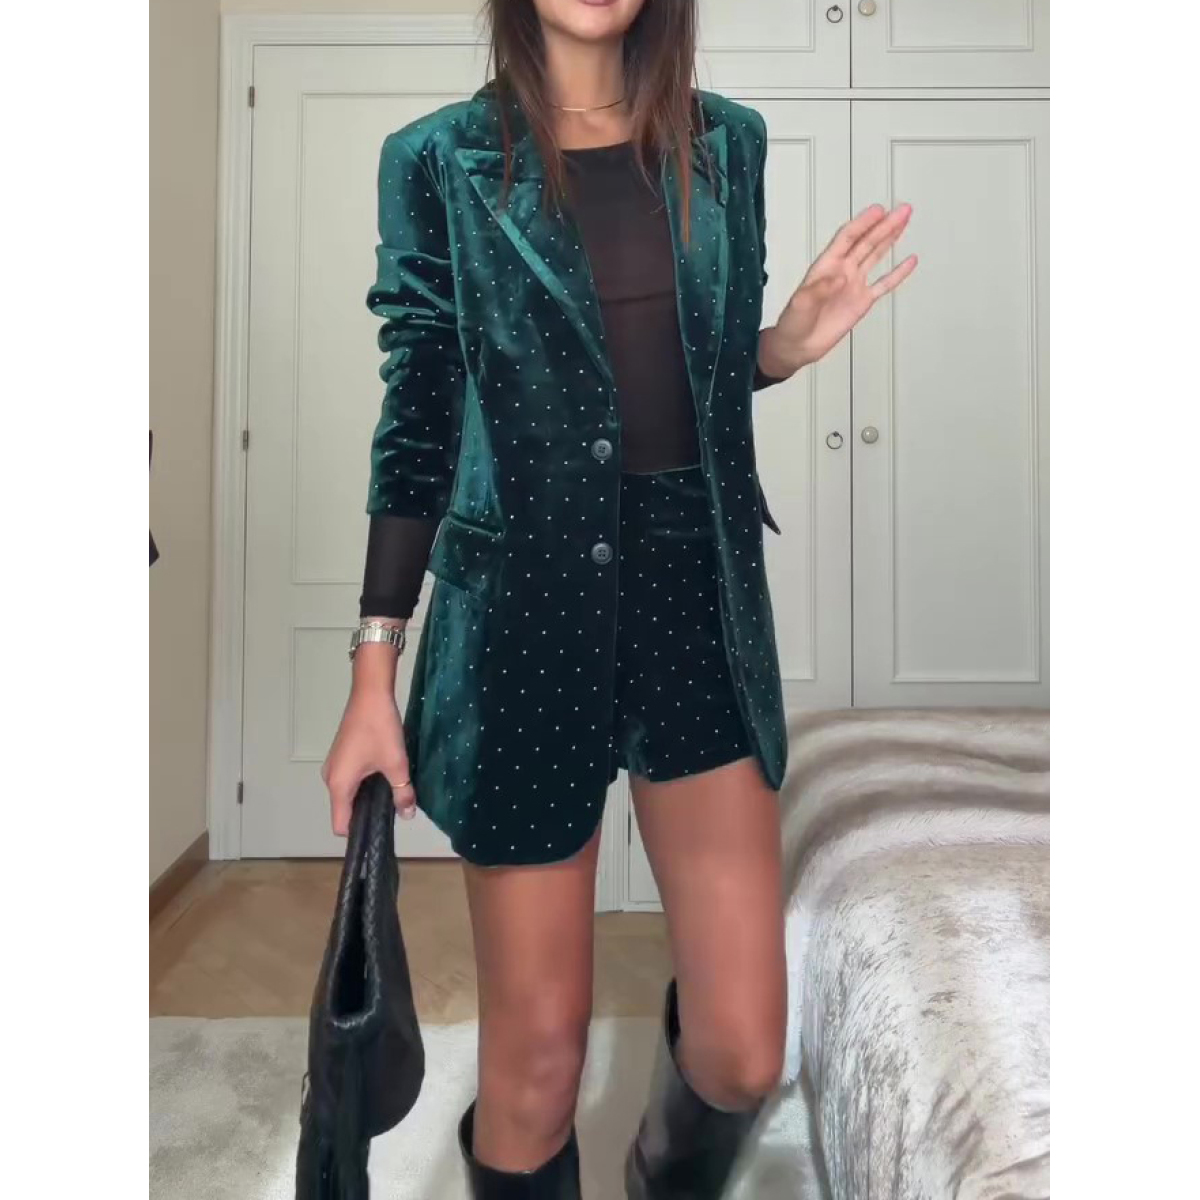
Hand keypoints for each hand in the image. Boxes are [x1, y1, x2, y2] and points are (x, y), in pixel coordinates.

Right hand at [321, 690, 415, 834]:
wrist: (370, 693)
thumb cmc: (380, 730)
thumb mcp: (396, 764)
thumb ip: (402, 792)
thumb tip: (407, 815)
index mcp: (338, 785)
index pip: (340, 825)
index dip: (359, 833)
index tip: (380, 832)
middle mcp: (330, 779)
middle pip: (345, 811)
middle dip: (367, 815)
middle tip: (393, 814)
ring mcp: (334, 766)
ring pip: (348, 794)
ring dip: (368, 798)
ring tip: (392, 796)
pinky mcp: (341, 756)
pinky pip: (350, 781)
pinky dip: (365, 785)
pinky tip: (384, 778)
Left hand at [757, 203, 917, 379]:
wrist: (797, 347)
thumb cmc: (793, 323)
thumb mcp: (800, 304)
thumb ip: (819, 289)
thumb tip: (840, 276)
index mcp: (826, 266)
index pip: (847, 238)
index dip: (863, 223)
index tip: (879, 210)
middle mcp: (842, 271)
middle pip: (866, 242)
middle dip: (884, 225)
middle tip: (902, 209)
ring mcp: (854, 285)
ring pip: (876, 255)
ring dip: (890, 238)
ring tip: (905, 221)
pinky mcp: (862, 302)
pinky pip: (884, 285)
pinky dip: (897, 273)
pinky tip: (910, 261)